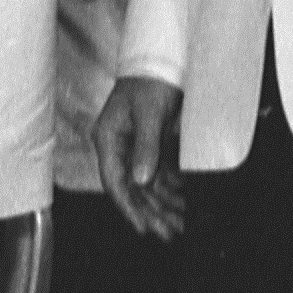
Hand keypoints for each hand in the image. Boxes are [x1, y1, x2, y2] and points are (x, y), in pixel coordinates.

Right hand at [97, 75, 188, 241]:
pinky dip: (171, 190)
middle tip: (168, 233)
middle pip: (132, 189)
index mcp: (109, 140)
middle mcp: (119, 148)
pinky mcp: (151, 146)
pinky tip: (183, 203)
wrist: (161, 59)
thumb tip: (141, 180)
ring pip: (147, 185)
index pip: (115, 183)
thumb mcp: (149, 114)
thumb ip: (146, 147)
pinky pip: (160, 175)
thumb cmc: (149, 81)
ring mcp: (135, 148)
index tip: (143, 228)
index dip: (129, 209)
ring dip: (163, 205)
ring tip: (179, 225)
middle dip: (150, 213)